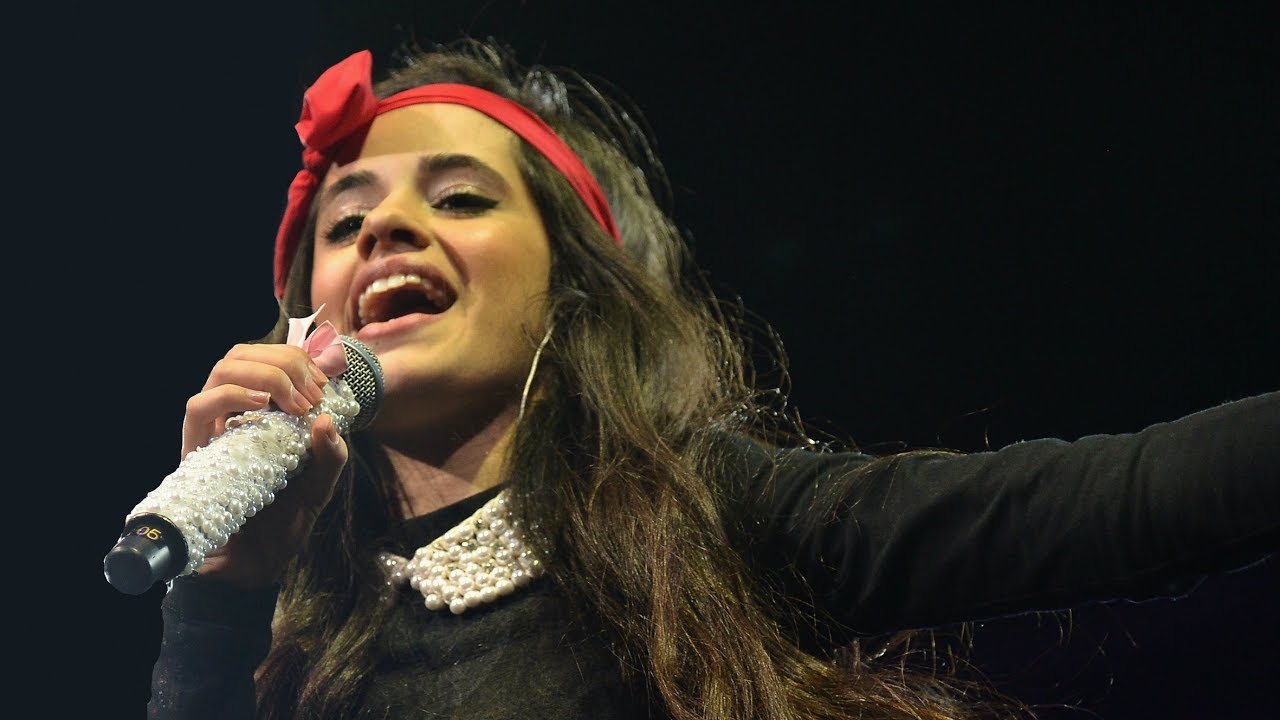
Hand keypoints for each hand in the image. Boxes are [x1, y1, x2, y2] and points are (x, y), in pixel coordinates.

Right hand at [180, 343, 348, 587]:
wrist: (253, 566)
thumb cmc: (283, 523)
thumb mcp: (320, 486)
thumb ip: (331, 455)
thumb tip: (325, 419)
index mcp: (264, 414)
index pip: (269, 359)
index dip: (297, 356)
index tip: (326, 379)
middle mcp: (234, 415)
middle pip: (244, 354)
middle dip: (285, 361)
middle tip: (312, 392)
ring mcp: (212, 430)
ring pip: (222, 370)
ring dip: (265, 374)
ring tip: (292, 401)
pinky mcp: (195, 450)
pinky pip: (198, 407)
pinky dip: (231, 396)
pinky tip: (259, 406)